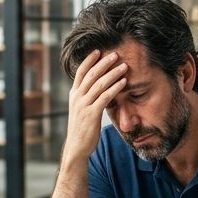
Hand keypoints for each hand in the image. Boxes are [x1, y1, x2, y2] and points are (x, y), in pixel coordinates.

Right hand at [62, 50, 126, 165]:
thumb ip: (86, 97)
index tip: (99, 51)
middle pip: (91, 75)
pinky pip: (105, 97)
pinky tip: (123, 82)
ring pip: (99, 84)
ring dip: (113, 73)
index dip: (89, 60)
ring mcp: (83, 105)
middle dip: (104, 63)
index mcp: (74, 94)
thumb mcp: (80, 109)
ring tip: (124, 66)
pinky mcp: (91, 114)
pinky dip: (115, 88)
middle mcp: (77, 97)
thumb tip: (95, 86)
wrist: (76, 147)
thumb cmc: (82, 128)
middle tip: (116, 54)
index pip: (80, 72)